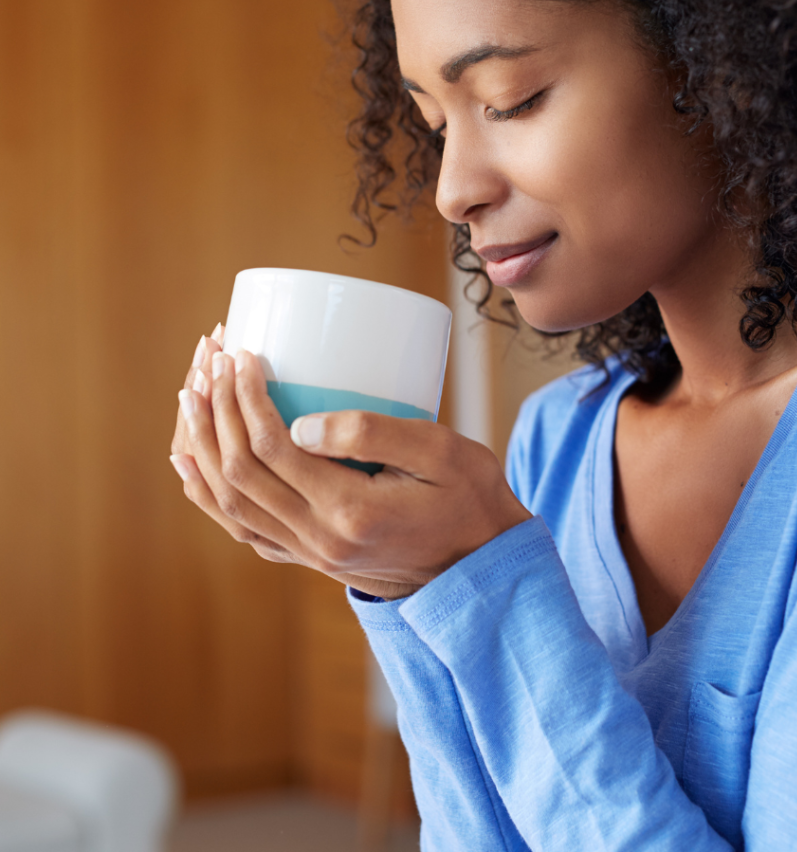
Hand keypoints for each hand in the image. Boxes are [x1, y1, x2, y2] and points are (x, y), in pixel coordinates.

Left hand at [170, 346, 530, 598]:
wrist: (483, 567)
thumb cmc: (471, 497)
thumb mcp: (441, 452)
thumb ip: (373, 434)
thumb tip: (300, 423)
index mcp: (350, 512)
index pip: (273, 449)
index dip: (247, 398)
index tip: (243, 354)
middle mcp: (319, 540)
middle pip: (240, 475)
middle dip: (216, 410)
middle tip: (209, 360)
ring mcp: (311, 554)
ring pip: (230, 506)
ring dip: (203, 448)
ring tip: (189, 397)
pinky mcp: (311, 556)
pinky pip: (243, 528)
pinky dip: (210, 495)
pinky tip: (194, 465)